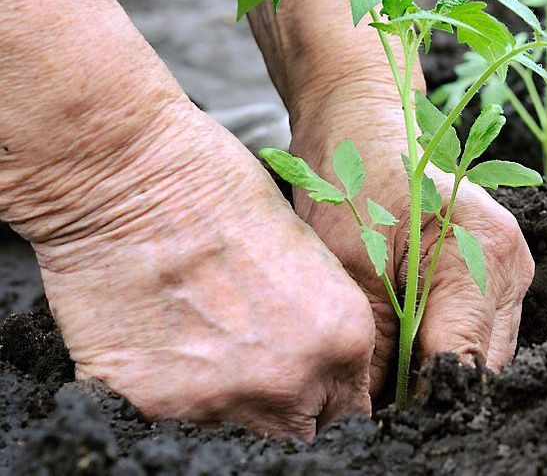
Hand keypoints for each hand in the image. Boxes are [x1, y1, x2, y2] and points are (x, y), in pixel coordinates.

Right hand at [28, 103, 375, 439]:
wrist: (130, 178)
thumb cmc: (220, 190)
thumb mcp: (308, 254)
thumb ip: (323, 323)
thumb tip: (321, 366)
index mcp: (342, 338)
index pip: (349, 411)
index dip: (325, 397)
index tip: (307, 388)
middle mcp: (291, 381)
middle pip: (298, 432)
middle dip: (284, 407)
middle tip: (252, 366)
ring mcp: (221, 401)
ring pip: (235, 434)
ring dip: (224, 401)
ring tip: (199, 343)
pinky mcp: (152, 406)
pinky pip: (169, 423)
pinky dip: (165, 395)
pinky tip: (158, 343)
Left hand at [290, 89, 534, 393]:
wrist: (363, 123)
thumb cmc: (353, 178)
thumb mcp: (350, 267)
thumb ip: (373, 347)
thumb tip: (372, 415)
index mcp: (485, 255)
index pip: (463, 363)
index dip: (420, 401)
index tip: (377, 416)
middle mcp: (512, 266)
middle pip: (482, 368)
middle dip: (431, 392)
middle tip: (374, 403)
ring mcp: (511, 272)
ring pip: (483, 357)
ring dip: (437, 373)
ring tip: (385, 376)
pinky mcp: (497, 276)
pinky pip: (477, 333)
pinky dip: (441, 349)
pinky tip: (403, 348)